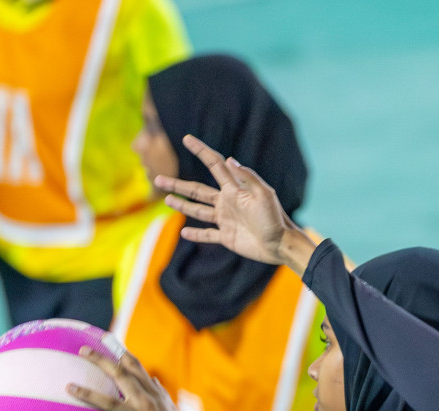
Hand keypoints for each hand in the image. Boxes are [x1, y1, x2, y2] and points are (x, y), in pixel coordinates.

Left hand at [67, 347, 199, 410]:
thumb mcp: (170, 406)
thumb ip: (159, 392)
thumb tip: (153, 379)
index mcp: (153, 393)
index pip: (136, 367)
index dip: (120, 353)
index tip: (106, 340)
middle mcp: (145, 401)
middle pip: (121, 375)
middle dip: (101, 361)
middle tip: (83, 350)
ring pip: (109, 402)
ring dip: (88, 394)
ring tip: (70, 387)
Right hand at [156, 135, 316, 271]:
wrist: (280, 244)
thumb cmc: (274, 218)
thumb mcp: (264, 195)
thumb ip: (247, 178)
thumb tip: (229, 159)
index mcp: (234, 189)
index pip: (214, 165)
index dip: (201, 151)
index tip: (187, 138)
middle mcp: (226, 202)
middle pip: (196, 190)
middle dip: (177, 185)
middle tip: (157, 178)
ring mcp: (225, 219)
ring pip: (198, 211)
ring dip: (182, 205)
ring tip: (166, 199)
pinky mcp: (227, 237)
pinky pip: (207, 234)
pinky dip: (196, 234)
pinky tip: (183, 233)